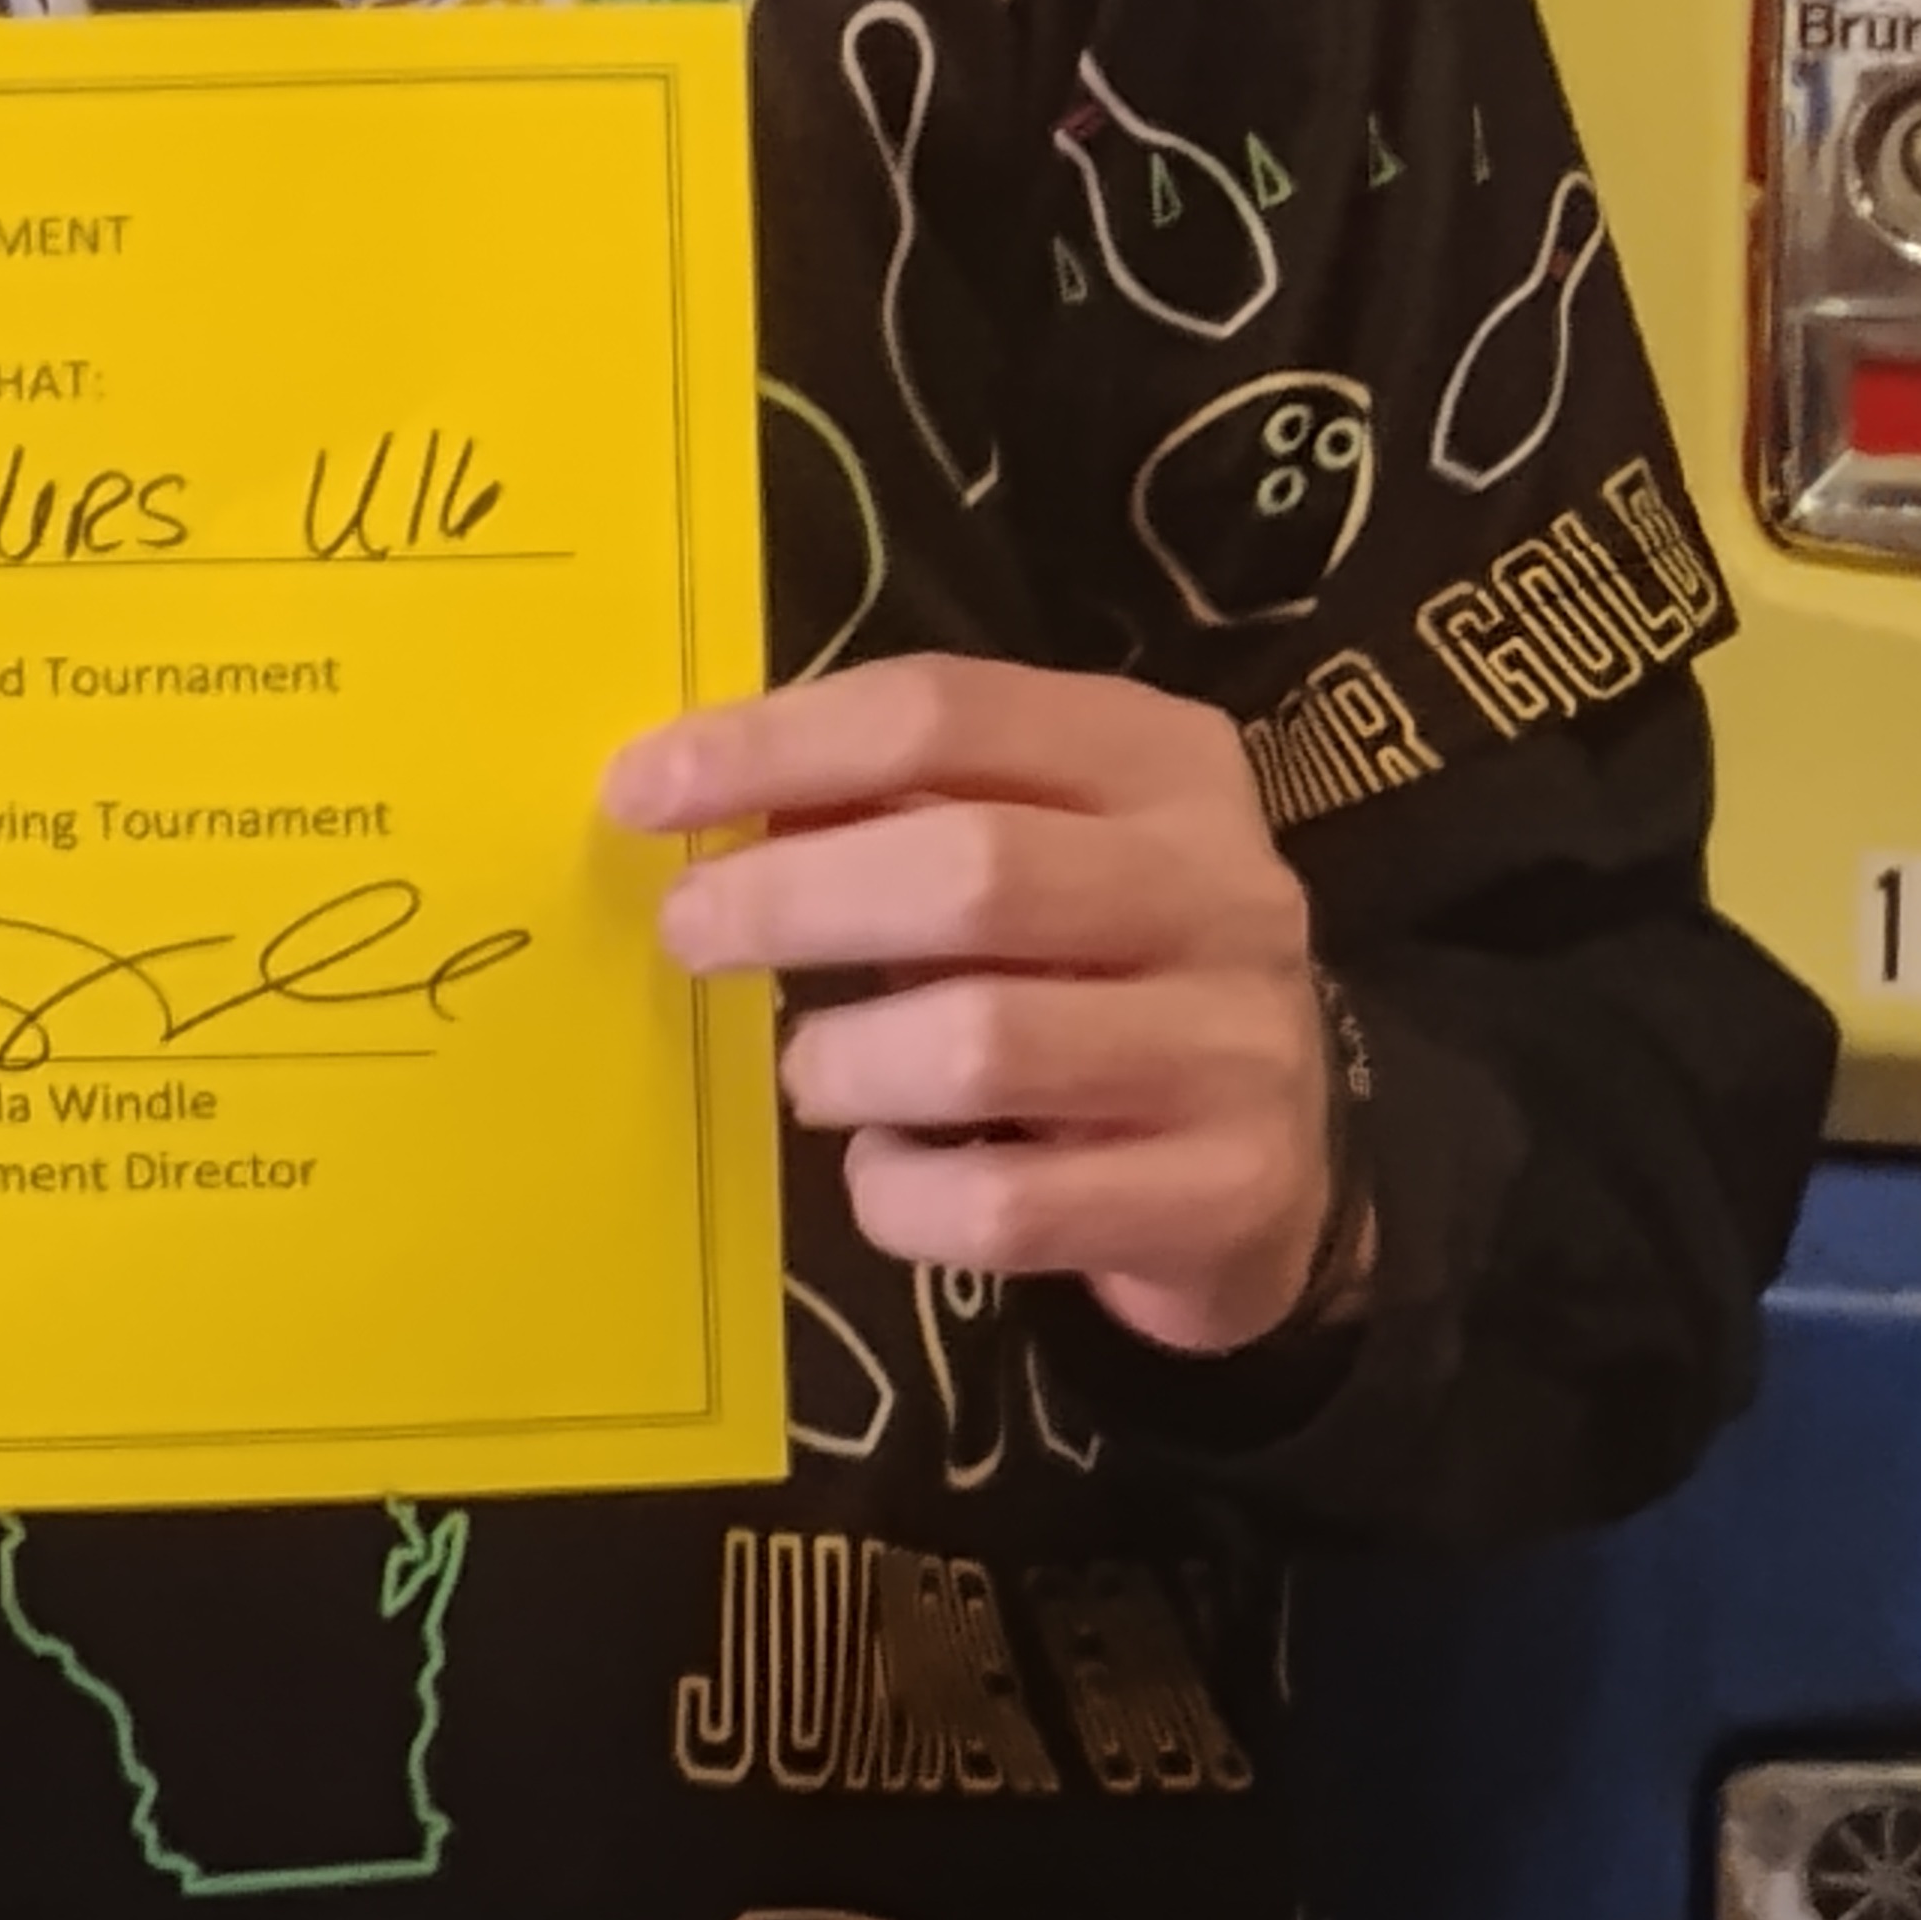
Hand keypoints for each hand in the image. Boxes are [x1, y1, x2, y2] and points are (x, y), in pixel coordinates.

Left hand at [604, 655, 1347, 1358]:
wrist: (1280, 1165)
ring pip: (984, 1042)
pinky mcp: (1225, 1193)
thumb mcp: (1027, 851)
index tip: (640, 790)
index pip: (945, 714)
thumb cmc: (1098, 975)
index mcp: (1157, 760)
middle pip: (970, 867)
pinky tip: (892, 1170)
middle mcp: (1219, 886)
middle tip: (690, 933)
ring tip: (814, 1072)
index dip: (775, 745)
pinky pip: (1005, 1205)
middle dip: (792, 899)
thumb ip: (892, 812)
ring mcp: (1236, 1044)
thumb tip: (690, 789)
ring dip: (848, 1061)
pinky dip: (902, 1194)